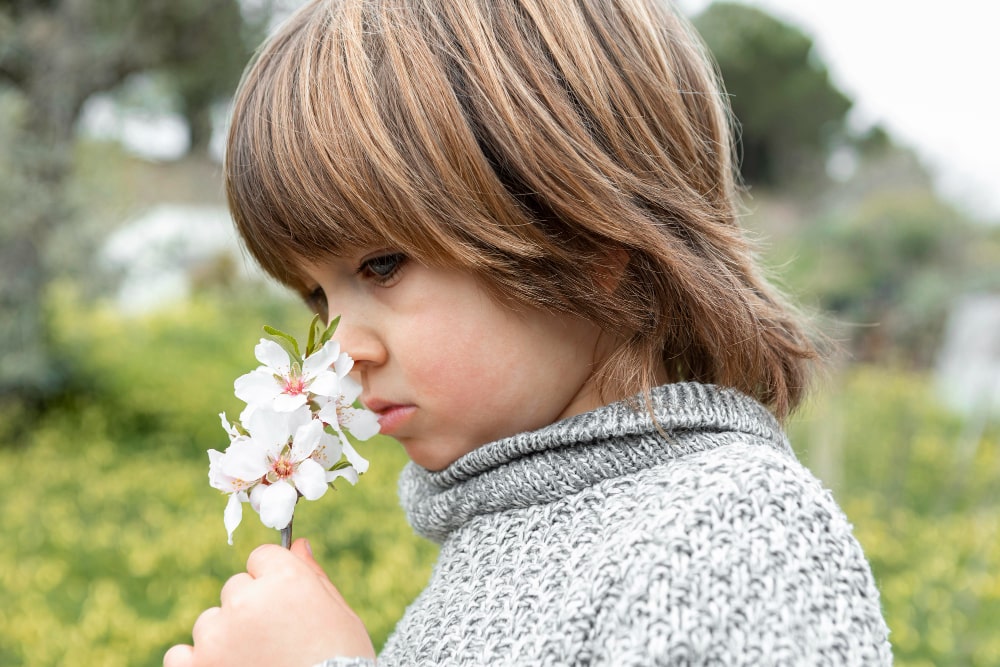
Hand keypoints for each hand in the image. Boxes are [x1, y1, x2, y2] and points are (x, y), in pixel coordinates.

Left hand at [163, 538, 374, 666]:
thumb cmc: (344, 660)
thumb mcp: (341, 615)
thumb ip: (314, 575)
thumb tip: (299, 543)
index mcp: (284, 579)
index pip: (262, 557)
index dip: (275, 581)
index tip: (286, 606)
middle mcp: (246, 601)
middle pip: (236, 588)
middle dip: (251, 609)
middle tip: (276, 641)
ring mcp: (217, 637)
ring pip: (210, 621)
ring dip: (225, 636)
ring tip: (255, 662)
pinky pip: (180, 655)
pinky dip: (197, 663)